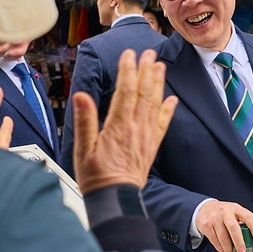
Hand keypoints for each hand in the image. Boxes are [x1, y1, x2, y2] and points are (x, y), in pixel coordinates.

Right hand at [72, 48, 177, 193]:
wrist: (116, 199)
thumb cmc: (96, 176)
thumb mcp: (83, 148)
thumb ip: (84, 120)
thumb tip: (81, 96)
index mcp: (118, 126)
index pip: (126, 91)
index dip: (128, 70)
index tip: (129, 54)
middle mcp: (136, 128)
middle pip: (143, 93)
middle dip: (146, 70)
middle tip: (149, 52)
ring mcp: (146, 137)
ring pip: (154, 104)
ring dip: (158, 84)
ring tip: (160, 66)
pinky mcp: (151, 146)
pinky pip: (162, 124)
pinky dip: (168, 110)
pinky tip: (171, 99)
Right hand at [195, 200, 252, 251]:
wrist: (204, 208)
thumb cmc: (223, 212)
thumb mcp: (235, 214)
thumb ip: (245, 226)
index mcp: (235, 208)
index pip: (248, 217)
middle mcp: (225, 212)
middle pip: (233, 227)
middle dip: (239, 241)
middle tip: (242, 250)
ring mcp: (215, 219)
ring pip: (223, 237)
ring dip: (228, 247)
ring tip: (230, 250)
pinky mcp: (206, 226)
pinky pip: (215, 240)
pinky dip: (220, 247)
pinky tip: (223, 248)